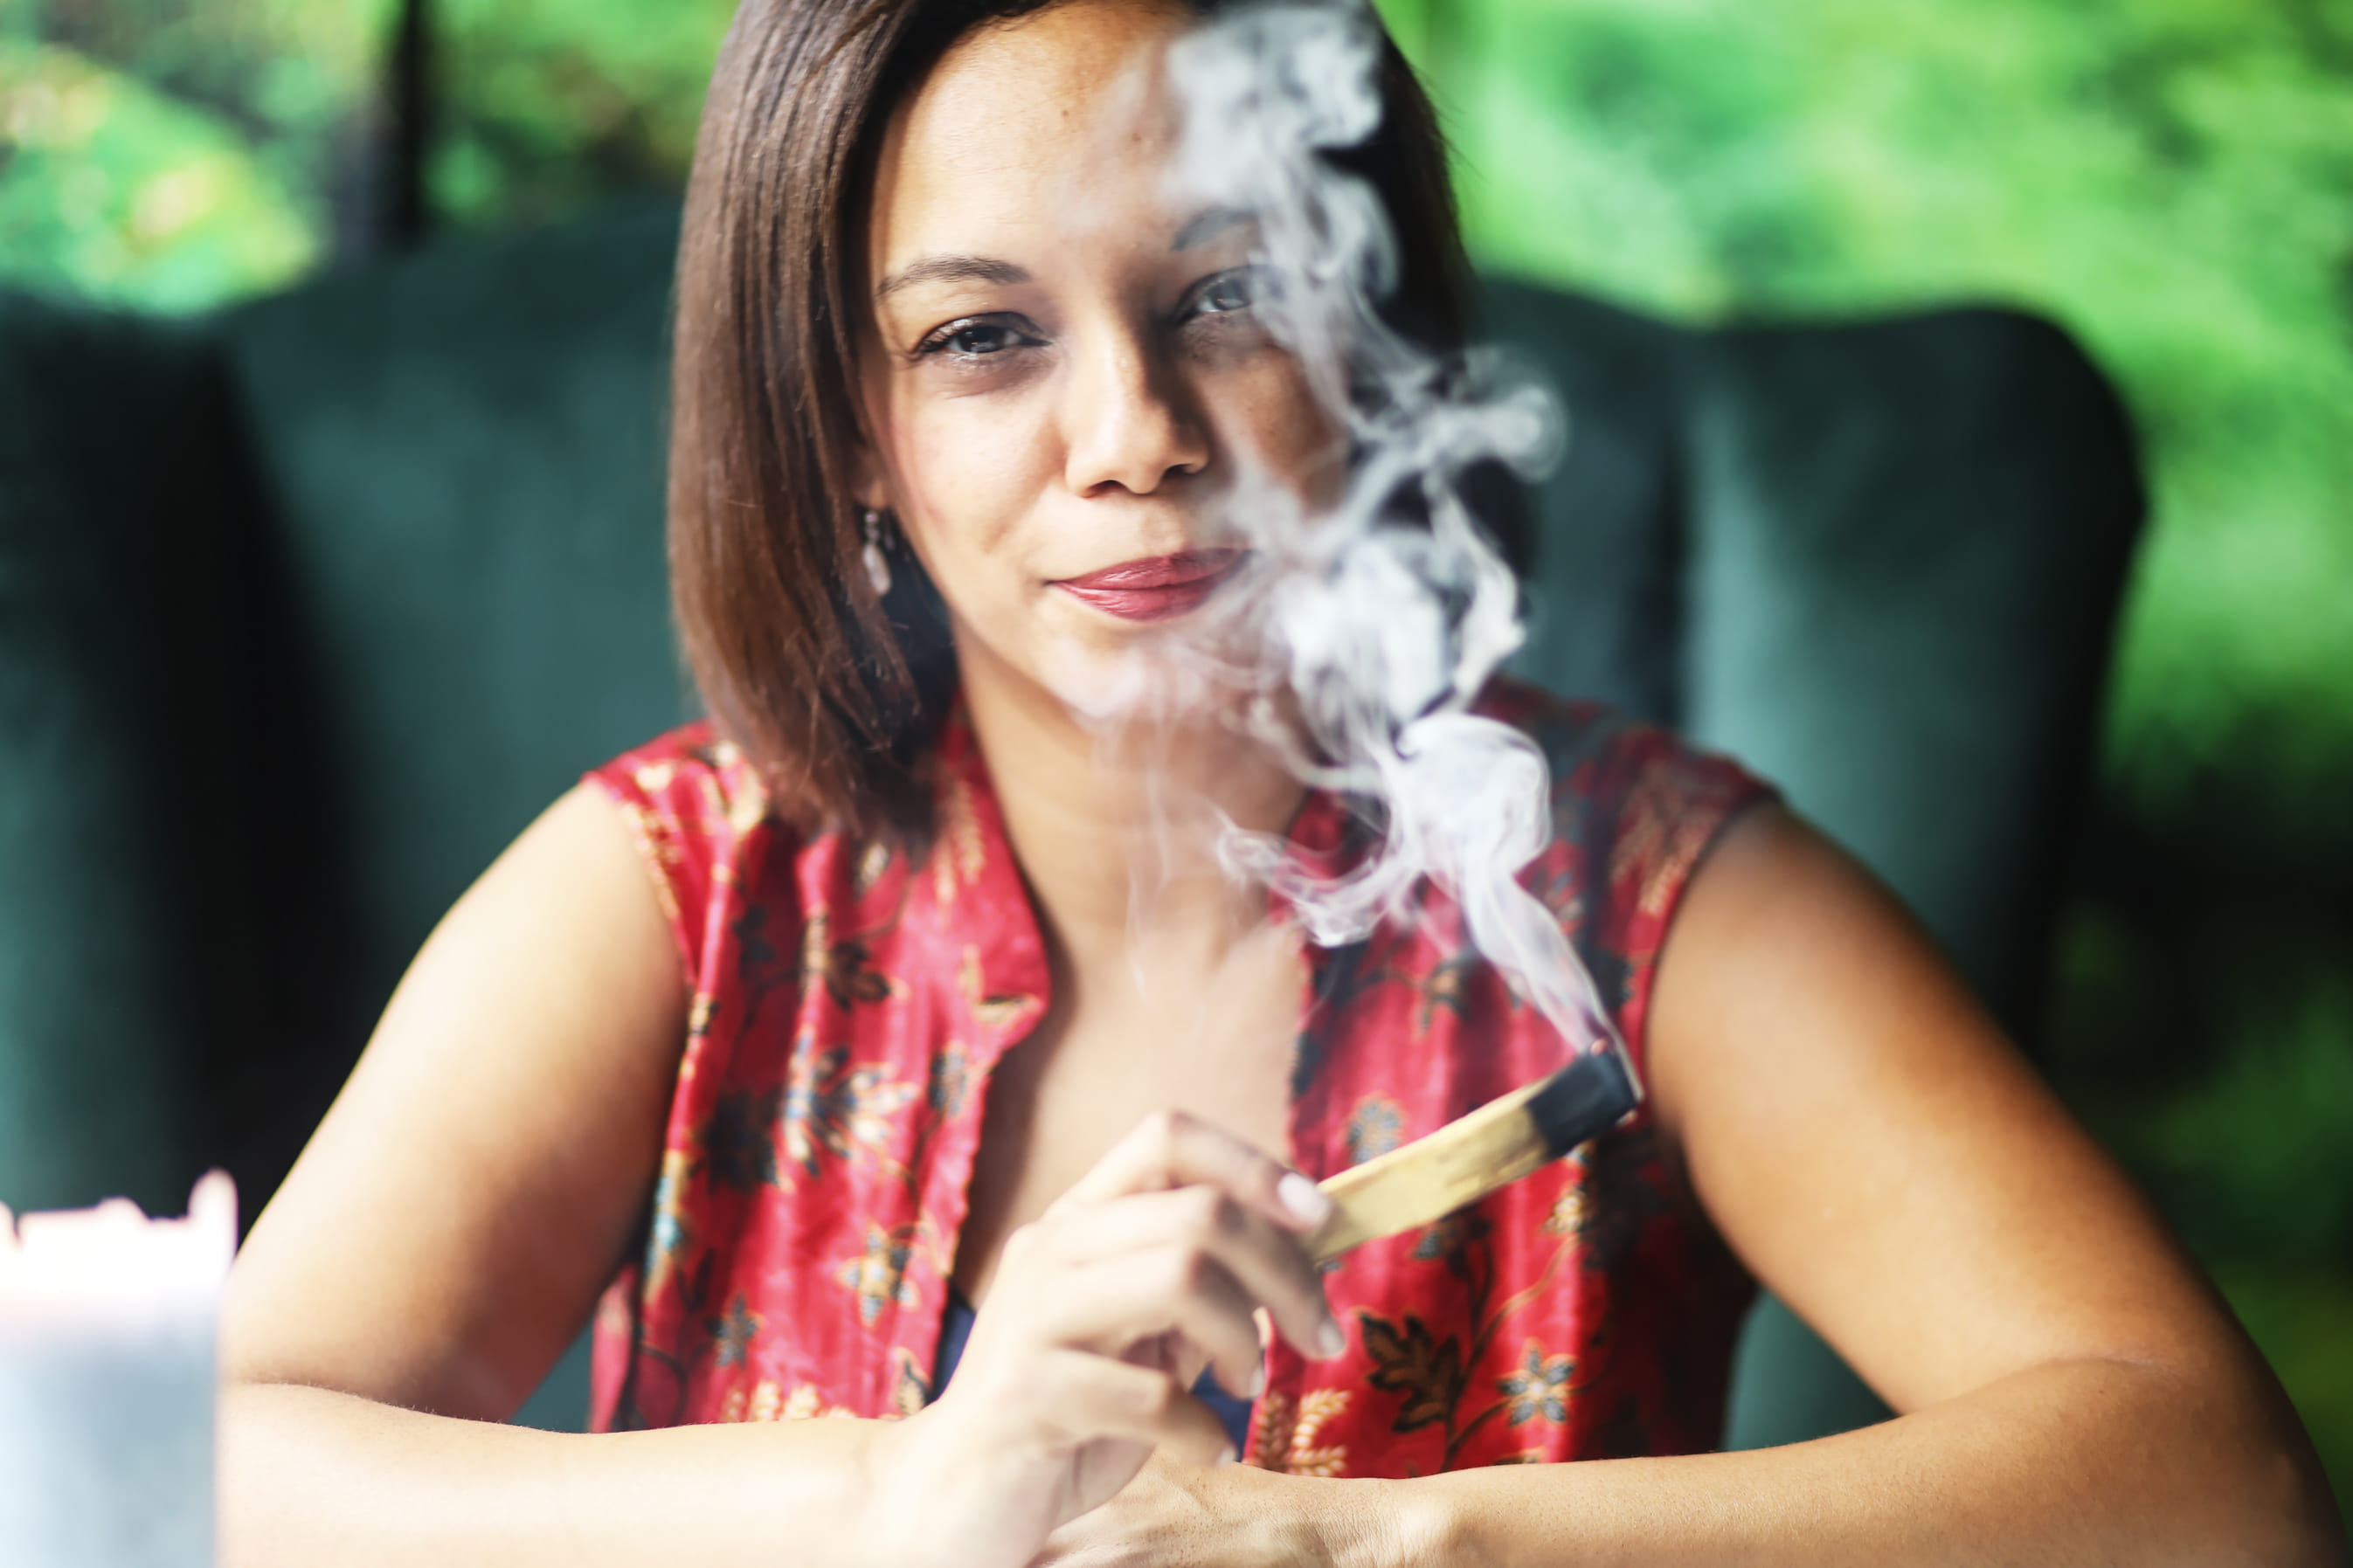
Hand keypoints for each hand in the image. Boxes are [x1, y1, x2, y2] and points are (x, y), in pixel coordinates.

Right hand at [864, 1110, 1342, 1567]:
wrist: (956, 1497)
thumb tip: (1309, 1245)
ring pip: (1181, 1276)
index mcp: (1081, 1218)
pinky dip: (1205, 1429)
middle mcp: (1052, 1247)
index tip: (1319, 1221)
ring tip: (1249, 1387)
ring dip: (1245, 1338)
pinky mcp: (1026, 1392)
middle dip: (1287, 1274)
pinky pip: (1149, 1393)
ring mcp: (1032, 1315)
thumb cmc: (1069, 1411)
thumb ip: (1202, 1286)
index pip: (1168, 1135)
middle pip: (1200, 1212)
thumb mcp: (1144, 1334)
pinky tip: (1210, 1449)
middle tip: (1320, 1336)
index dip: (1255, 1165)